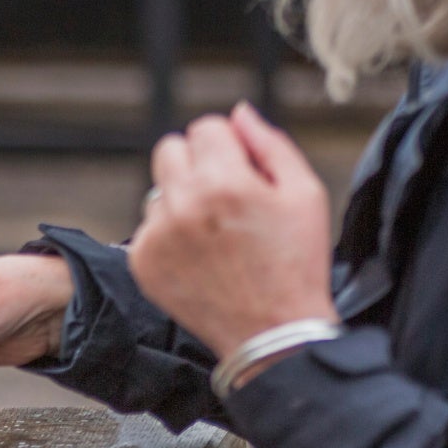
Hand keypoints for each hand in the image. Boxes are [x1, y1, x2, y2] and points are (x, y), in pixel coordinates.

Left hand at [128, 103, 337, 368]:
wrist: (273, 334)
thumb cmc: (296, 263)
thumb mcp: (305, 194)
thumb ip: (270, 144)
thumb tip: (238, 112)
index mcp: (224, 182)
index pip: (205, 127)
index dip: (229, 145)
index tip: (244, 170)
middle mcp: (183, 204)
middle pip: (170, 148)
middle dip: (197, 162)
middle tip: (226, 196)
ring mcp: (157, 235)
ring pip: (158, 189)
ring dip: (182, 199)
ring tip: (216, 234)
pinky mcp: (141, 261)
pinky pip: (148, 226)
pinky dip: (169, 234)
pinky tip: (200, 256)